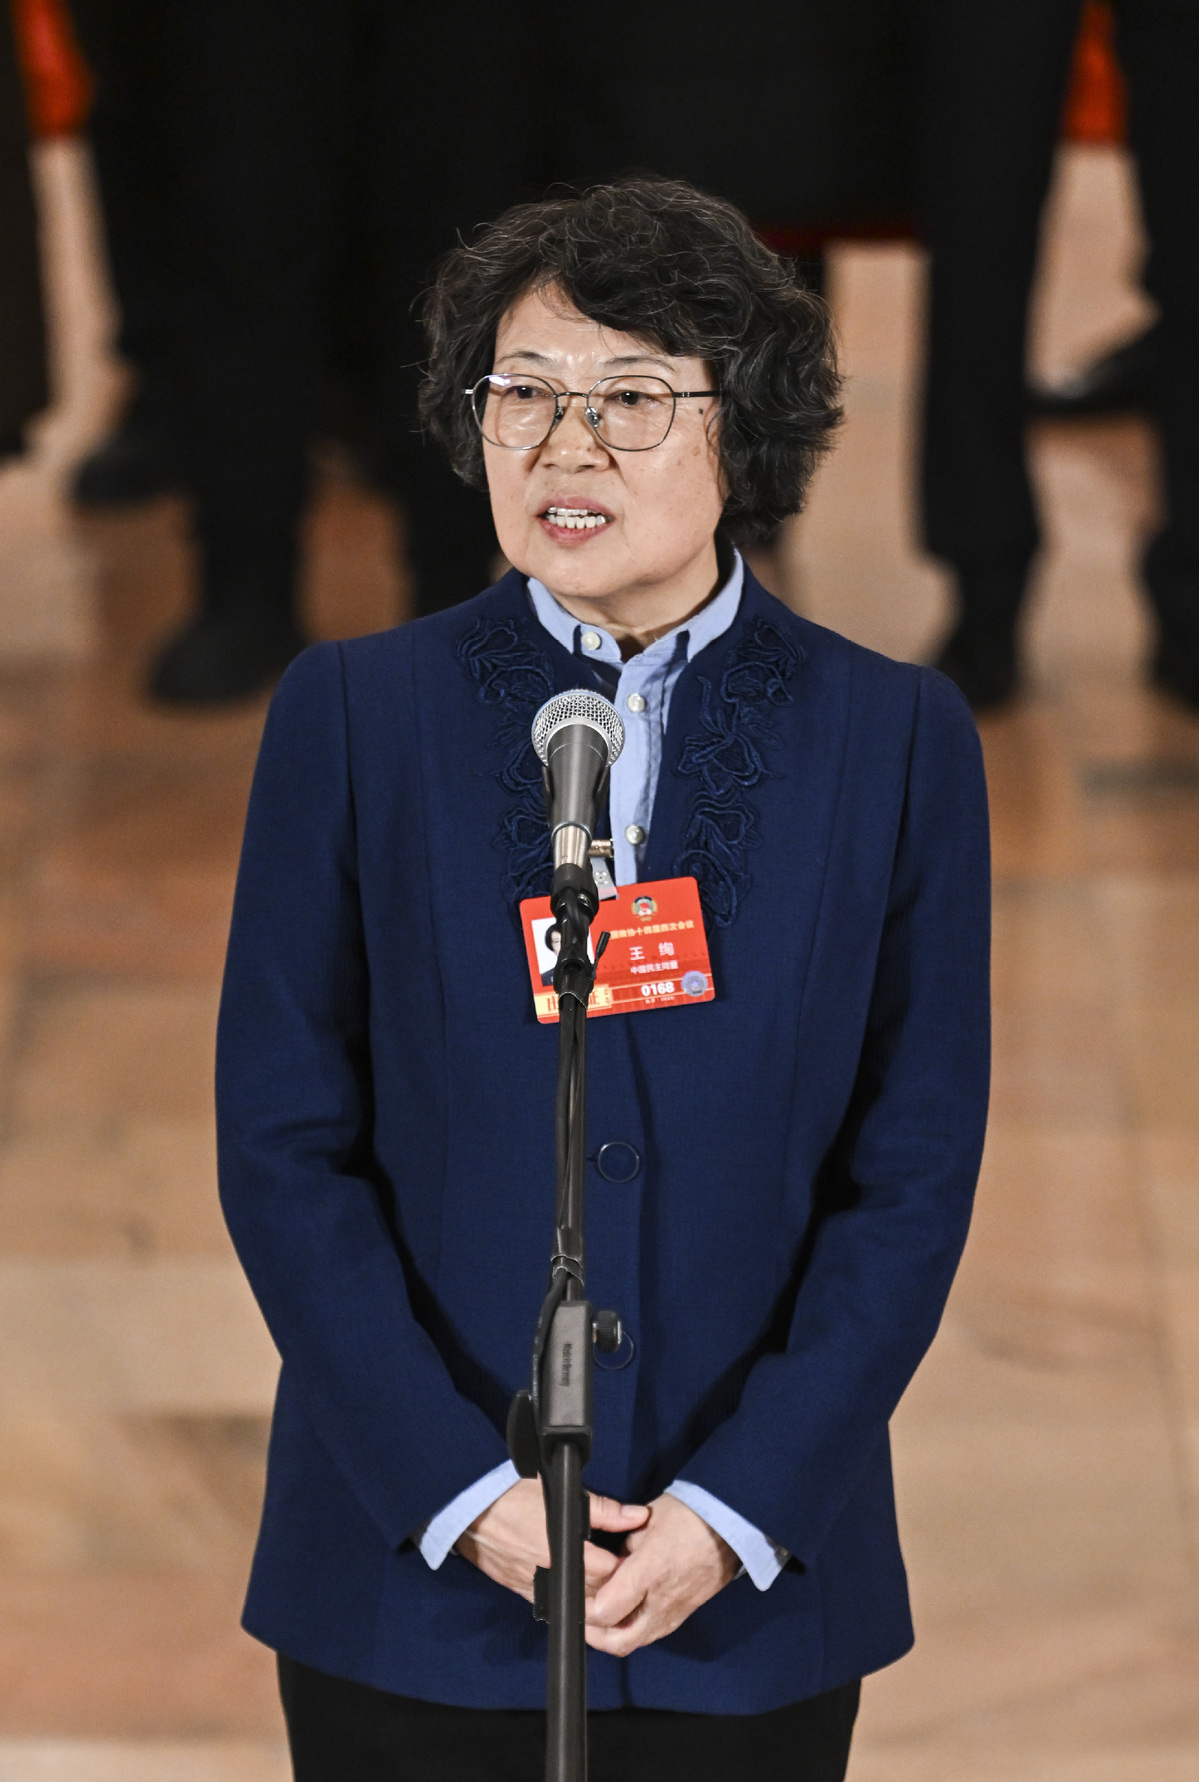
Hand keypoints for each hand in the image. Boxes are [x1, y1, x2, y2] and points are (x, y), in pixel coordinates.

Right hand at [456, 1478, 648, 1602]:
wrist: (470, 1512)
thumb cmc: (511, 1497)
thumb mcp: (560, 1493)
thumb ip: (602, 1509)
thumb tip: (636, 1516)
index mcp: (564, 1550)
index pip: (611, 1573)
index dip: (627, 1564)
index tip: (634, 1553)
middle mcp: (553, 1575)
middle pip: (599, 1593)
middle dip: (615, 1582)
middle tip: (624, 1563)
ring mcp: (538, 1588)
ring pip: (580, 1604)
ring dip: (595, 1593)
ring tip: (603, 1574)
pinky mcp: (525, 1593)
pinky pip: (557, 1606)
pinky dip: (572, 1599)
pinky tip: (579, 1586)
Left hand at [584, 1494, 738, 1655]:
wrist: (731, 1522)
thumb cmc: (688, 1514)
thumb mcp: (645, 1522)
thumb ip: (623, 1547)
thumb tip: (610, 1564)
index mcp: (648, 1572)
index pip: (606, 1610)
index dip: (585, 1608)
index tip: (576, 1595)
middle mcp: (661, 1599)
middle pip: (619, 1641)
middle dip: (595, 1634)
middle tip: (583, 1618)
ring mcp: (675, 1610)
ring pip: (637, 1641)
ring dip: (615, 1635)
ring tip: (601, 1619)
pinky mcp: (686, 1613)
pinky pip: (655, 1633)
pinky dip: (636, 1630)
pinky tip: (627, 1615)